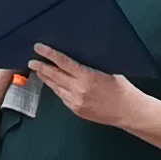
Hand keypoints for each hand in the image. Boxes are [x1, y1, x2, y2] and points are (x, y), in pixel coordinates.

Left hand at [23, 46, 139, 132]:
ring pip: (55, 87)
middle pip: (53, 76)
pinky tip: (53, 84)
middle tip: (32, 61)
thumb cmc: (122, 89)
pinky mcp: (76, 110)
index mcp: (87, 77)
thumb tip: (78, 55)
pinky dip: (56, 89)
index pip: (63, 62)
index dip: (49, 54)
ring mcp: (76, 102)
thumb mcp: (108, 70)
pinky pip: (62, 97)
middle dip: (40, 67)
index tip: (39, 48)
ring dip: (46, 78)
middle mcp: (78, 90)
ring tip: (39, 71)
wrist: (128, 111)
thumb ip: (91, 65)